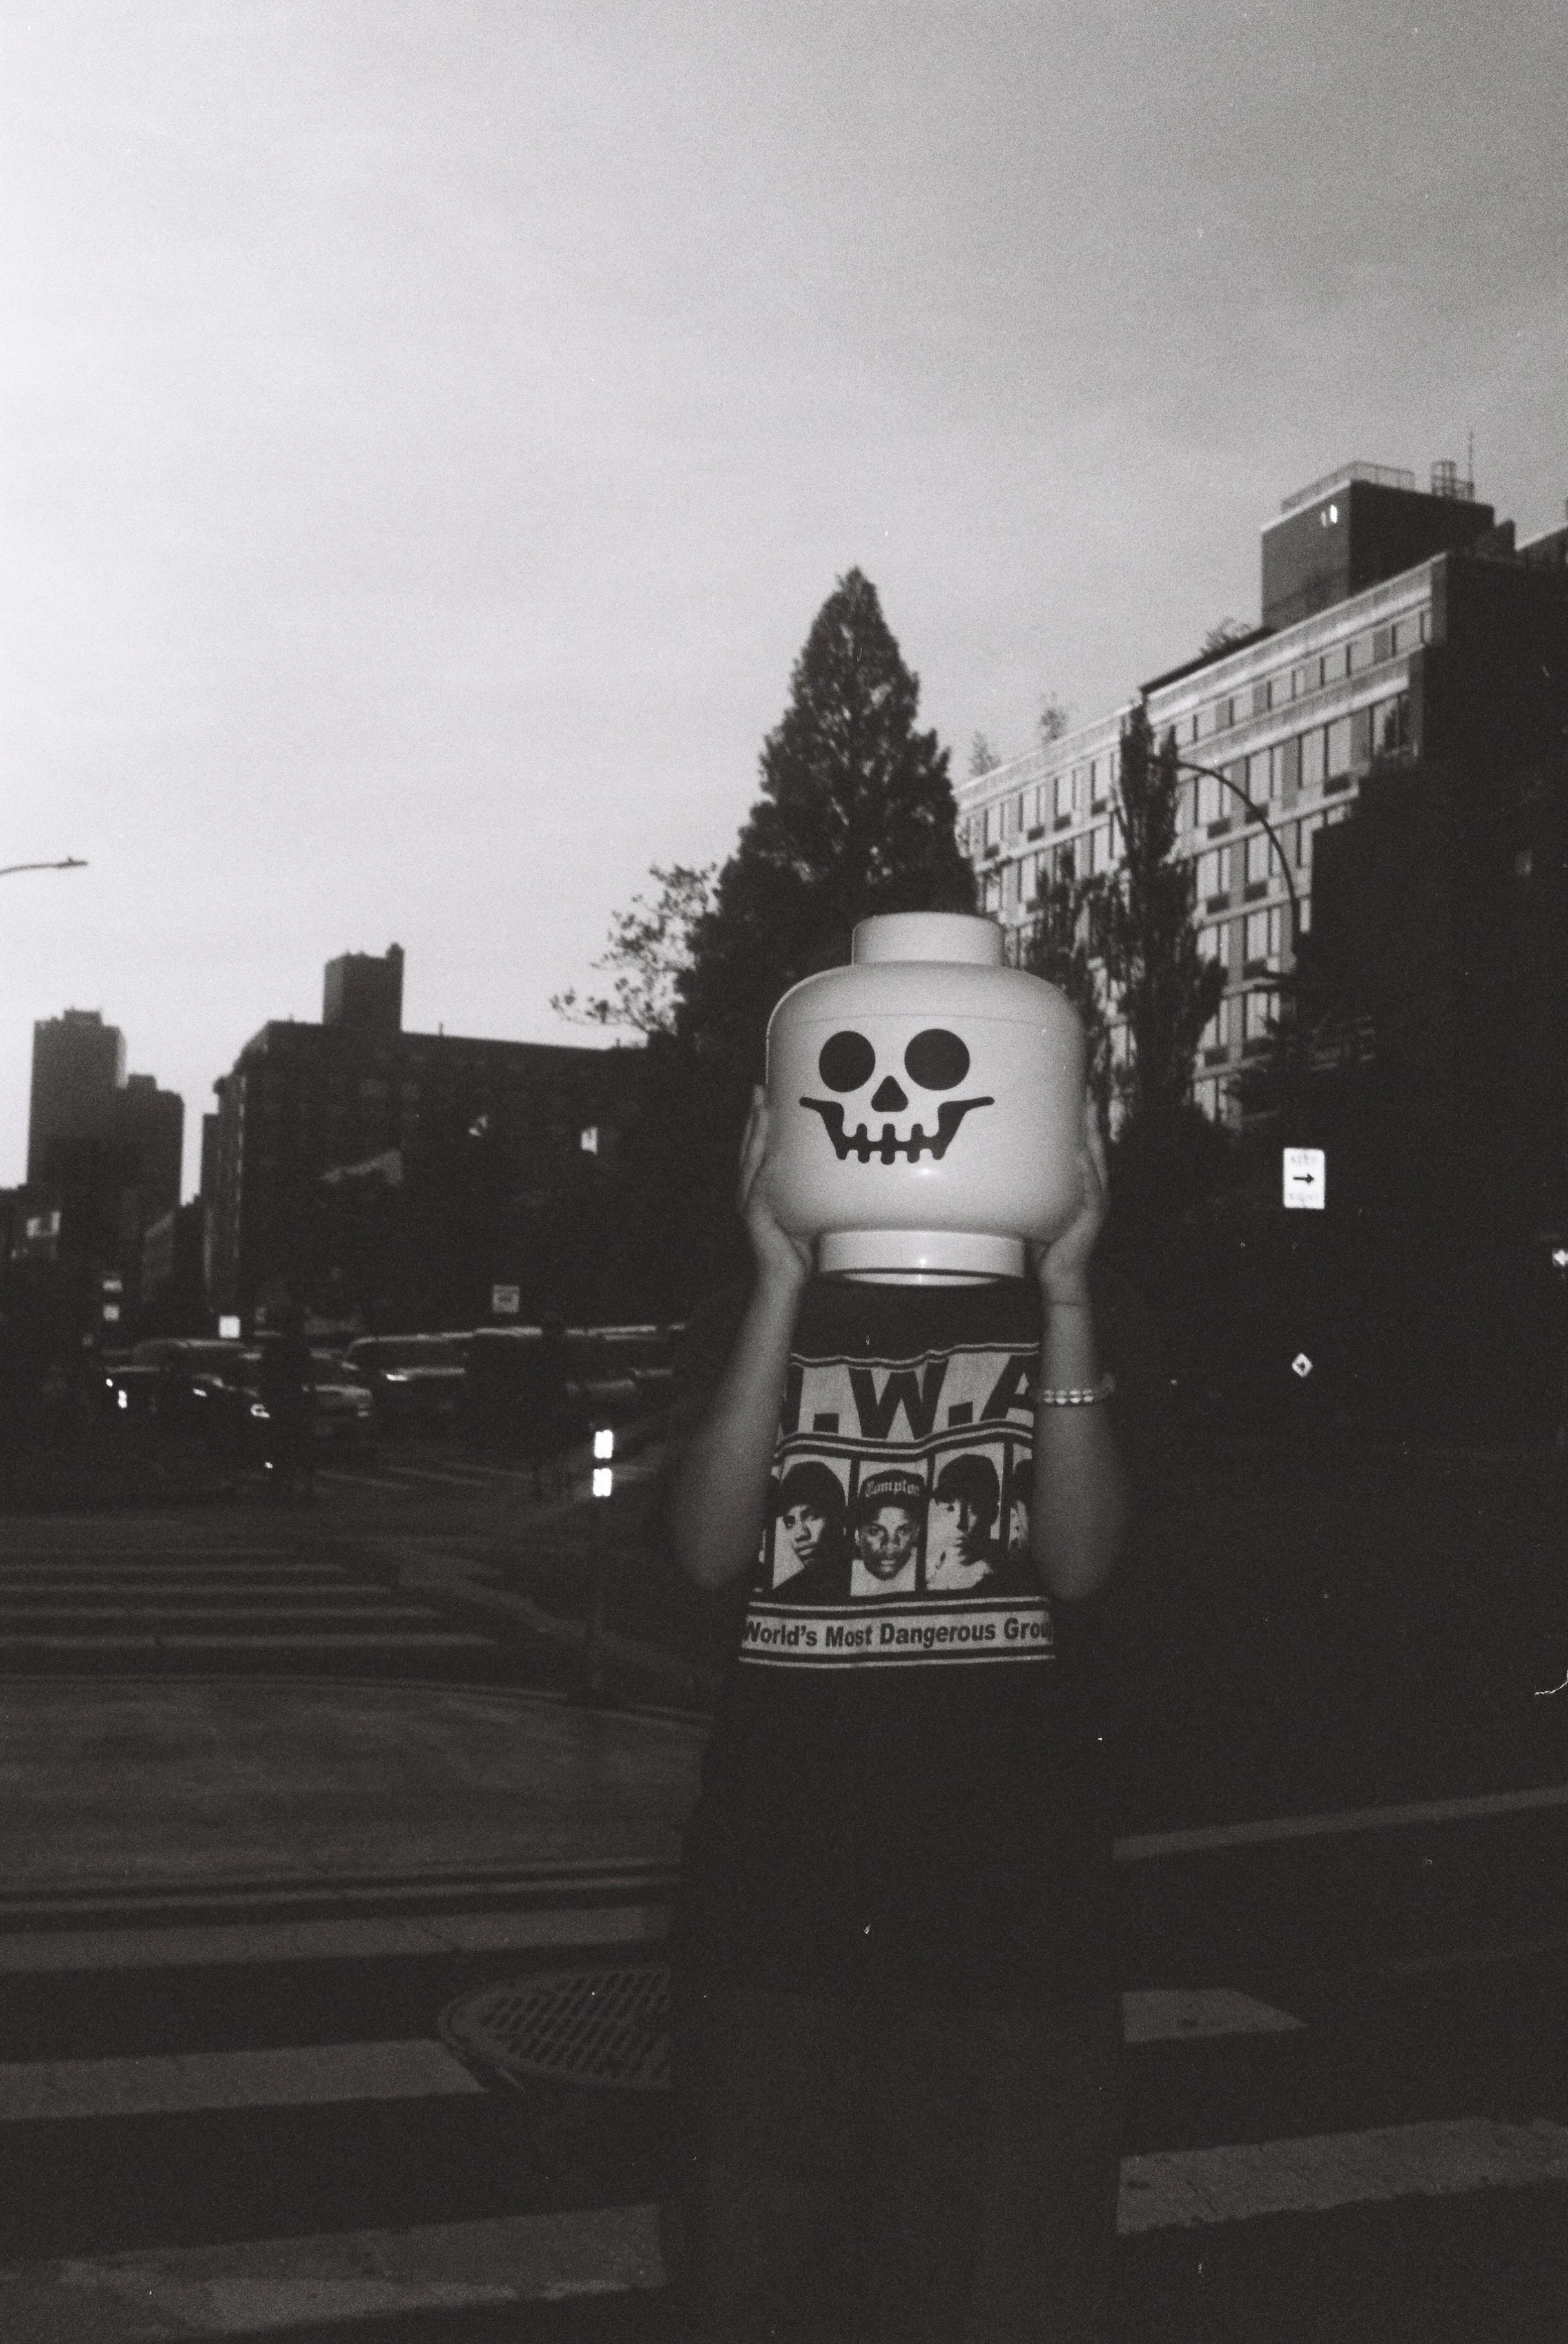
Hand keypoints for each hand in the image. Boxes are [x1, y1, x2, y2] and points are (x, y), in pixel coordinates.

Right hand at [737, 1086, 813, 1289]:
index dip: (759, 1122)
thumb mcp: (806, 1208)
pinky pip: (759, 1191)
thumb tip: (836, 1167)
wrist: (784, 1279)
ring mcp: (749, 1204)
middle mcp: (749, 1192)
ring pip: (750, 1163)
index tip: (764, 1095)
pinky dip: (763, 1173)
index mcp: (759, 1187)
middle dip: (753, 1118)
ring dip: (756, 1137)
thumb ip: (810, 1187)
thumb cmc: (797, 1247)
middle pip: (749, 1147)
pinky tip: (769, 1156)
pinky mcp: (755, 1219)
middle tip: (759, 1089)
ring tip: (762, 1112)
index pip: (756, 1148)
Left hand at [1028, 1094, 1108, 1305]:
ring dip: (1091, 1135)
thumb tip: (993, 1165)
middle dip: (1089, 1119)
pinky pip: (1090, 1186)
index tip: (1074, 1094)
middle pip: (1093, 1146)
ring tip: (1085, 1110)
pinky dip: (1085, 1167)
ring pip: (1094, 1160)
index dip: (1081, 1122)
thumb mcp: (1031, 1206)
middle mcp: (1092, 1188)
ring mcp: (1095, 1201)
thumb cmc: (1042, 1243)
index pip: (1082, 1147)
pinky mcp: (1092, 1214)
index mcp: (1079, 1184)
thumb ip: (1022, 1186)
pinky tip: (1079, 1150)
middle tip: (1082, 1090)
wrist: (1058, 1277)